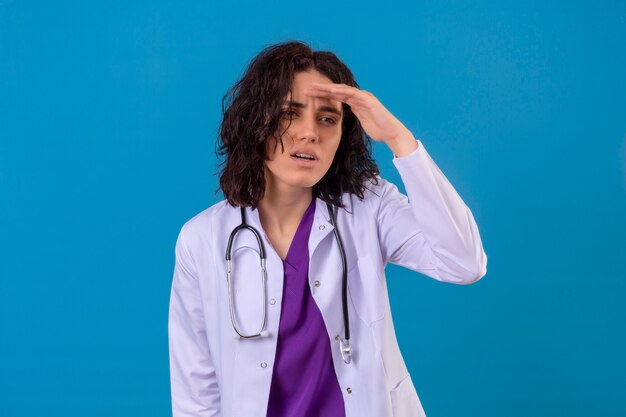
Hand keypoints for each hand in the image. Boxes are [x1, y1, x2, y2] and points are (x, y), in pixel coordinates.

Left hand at [303, 81, 417, 155]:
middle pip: (337, 91)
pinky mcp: (369, 101)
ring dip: (328, 88)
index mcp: (355, 102)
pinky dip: (342, 91)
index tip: (309, 94)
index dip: (322, 94)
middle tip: (307, 88)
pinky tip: (332, 90)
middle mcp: (359, 97)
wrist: (391, 133)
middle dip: (322, 89)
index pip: (336, 96)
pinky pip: (353, 94)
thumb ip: (354, 114)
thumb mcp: (361, 121)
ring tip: (316, 87)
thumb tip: (345, 114)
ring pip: (343, 90)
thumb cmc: (378, 129)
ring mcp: (364, 97)